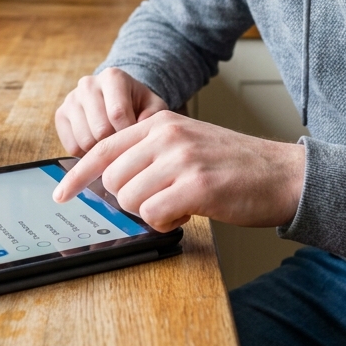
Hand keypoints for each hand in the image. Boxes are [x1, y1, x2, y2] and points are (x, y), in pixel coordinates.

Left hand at [52, 111, 304, 232]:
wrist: (284, 174)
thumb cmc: (236, 166)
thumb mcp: (189, 145)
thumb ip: (152, 155)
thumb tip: (113, 183)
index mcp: (161, 123)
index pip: (103, 149)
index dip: (78, 176)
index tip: (61, 194)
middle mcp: (167, 136)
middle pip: (114, 181)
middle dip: (131, 201)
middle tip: (161, 202)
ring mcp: (181, 159)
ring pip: (131, 200)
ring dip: (151, 213)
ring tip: (180, 205)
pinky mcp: (197, 186)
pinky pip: (154, 214)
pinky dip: (166, 222)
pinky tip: (187, 214)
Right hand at [55, 67, 169, 155]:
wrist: (117, 99)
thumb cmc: (138, 104)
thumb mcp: (153, 106)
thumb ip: (154, 115)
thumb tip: (142, 127)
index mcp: (112, 77)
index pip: (117, 114)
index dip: (128, 133)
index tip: (136, 139)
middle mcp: (87, 83)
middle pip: (100, 129)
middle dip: (115, 143)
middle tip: (124, 143)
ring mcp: (71, 99)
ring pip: (85, 140)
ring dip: (100, 150)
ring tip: (111, 143)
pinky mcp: (60, 114)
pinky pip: (71, 146)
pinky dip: (85, 153)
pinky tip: (96, 143)